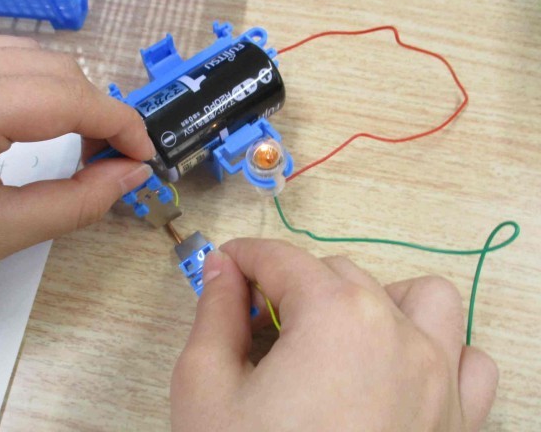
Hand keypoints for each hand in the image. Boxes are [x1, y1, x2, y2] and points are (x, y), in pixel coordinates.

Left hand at [0, 35, 154, 304]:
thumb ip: (73, 202)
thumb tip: (130, 174)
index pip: (63, 96)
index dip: (119, 122)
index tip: (144, 156)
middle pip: (48, 66)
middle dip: (97, 108)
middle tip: (115, 158)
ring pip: (20, 53)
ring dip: (66, 94)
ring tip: (82, 141)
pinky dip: (30, 86)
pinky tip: (36, 120)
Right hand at [171, 239, 497, 430]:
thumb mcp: (204, 387)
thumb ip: (214, 314)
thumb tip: (221, 270)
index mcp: (335, 316)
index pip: (282, 259)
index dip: (244, 257)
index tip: (223, 267)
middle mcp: (398, 334)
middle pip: (340, 274)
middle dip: (293, 284)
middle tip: (256, 323)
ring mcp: (440, 378)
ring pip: (420, 299)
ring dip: (377, 300)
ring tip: (336, 334)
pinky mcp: (460, 421)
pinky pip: (466, 360)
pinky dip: (436, 349)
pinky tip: (398, 370)